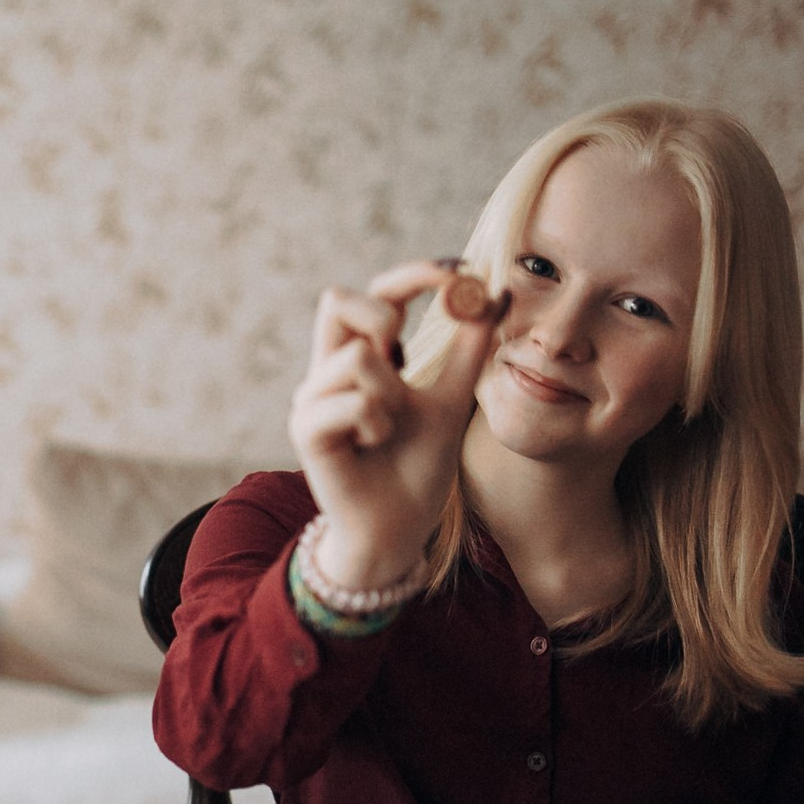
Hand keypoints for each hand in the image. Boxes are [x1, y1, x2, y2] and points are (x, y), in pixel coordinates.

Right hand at [288, 260, 501, 588]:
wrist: (399, 530)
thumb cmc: (417, 468)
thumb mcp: (452, 400)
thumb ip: (469, 349)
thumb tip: (497, 293)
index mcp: (361, 358)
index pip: (375, 294)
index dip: (413, 275)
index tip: (458, 273)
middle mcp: (328, 371)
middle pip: (337, 299)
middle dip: (385, 314)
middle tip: (409, 356)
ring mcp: (311, 400)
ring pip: (356, 356)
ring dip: (391, 392)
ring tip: (391, 428)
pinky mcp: (306, 431)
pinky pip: (352, 402)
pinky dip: (377, 423)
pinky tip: (374, 446)